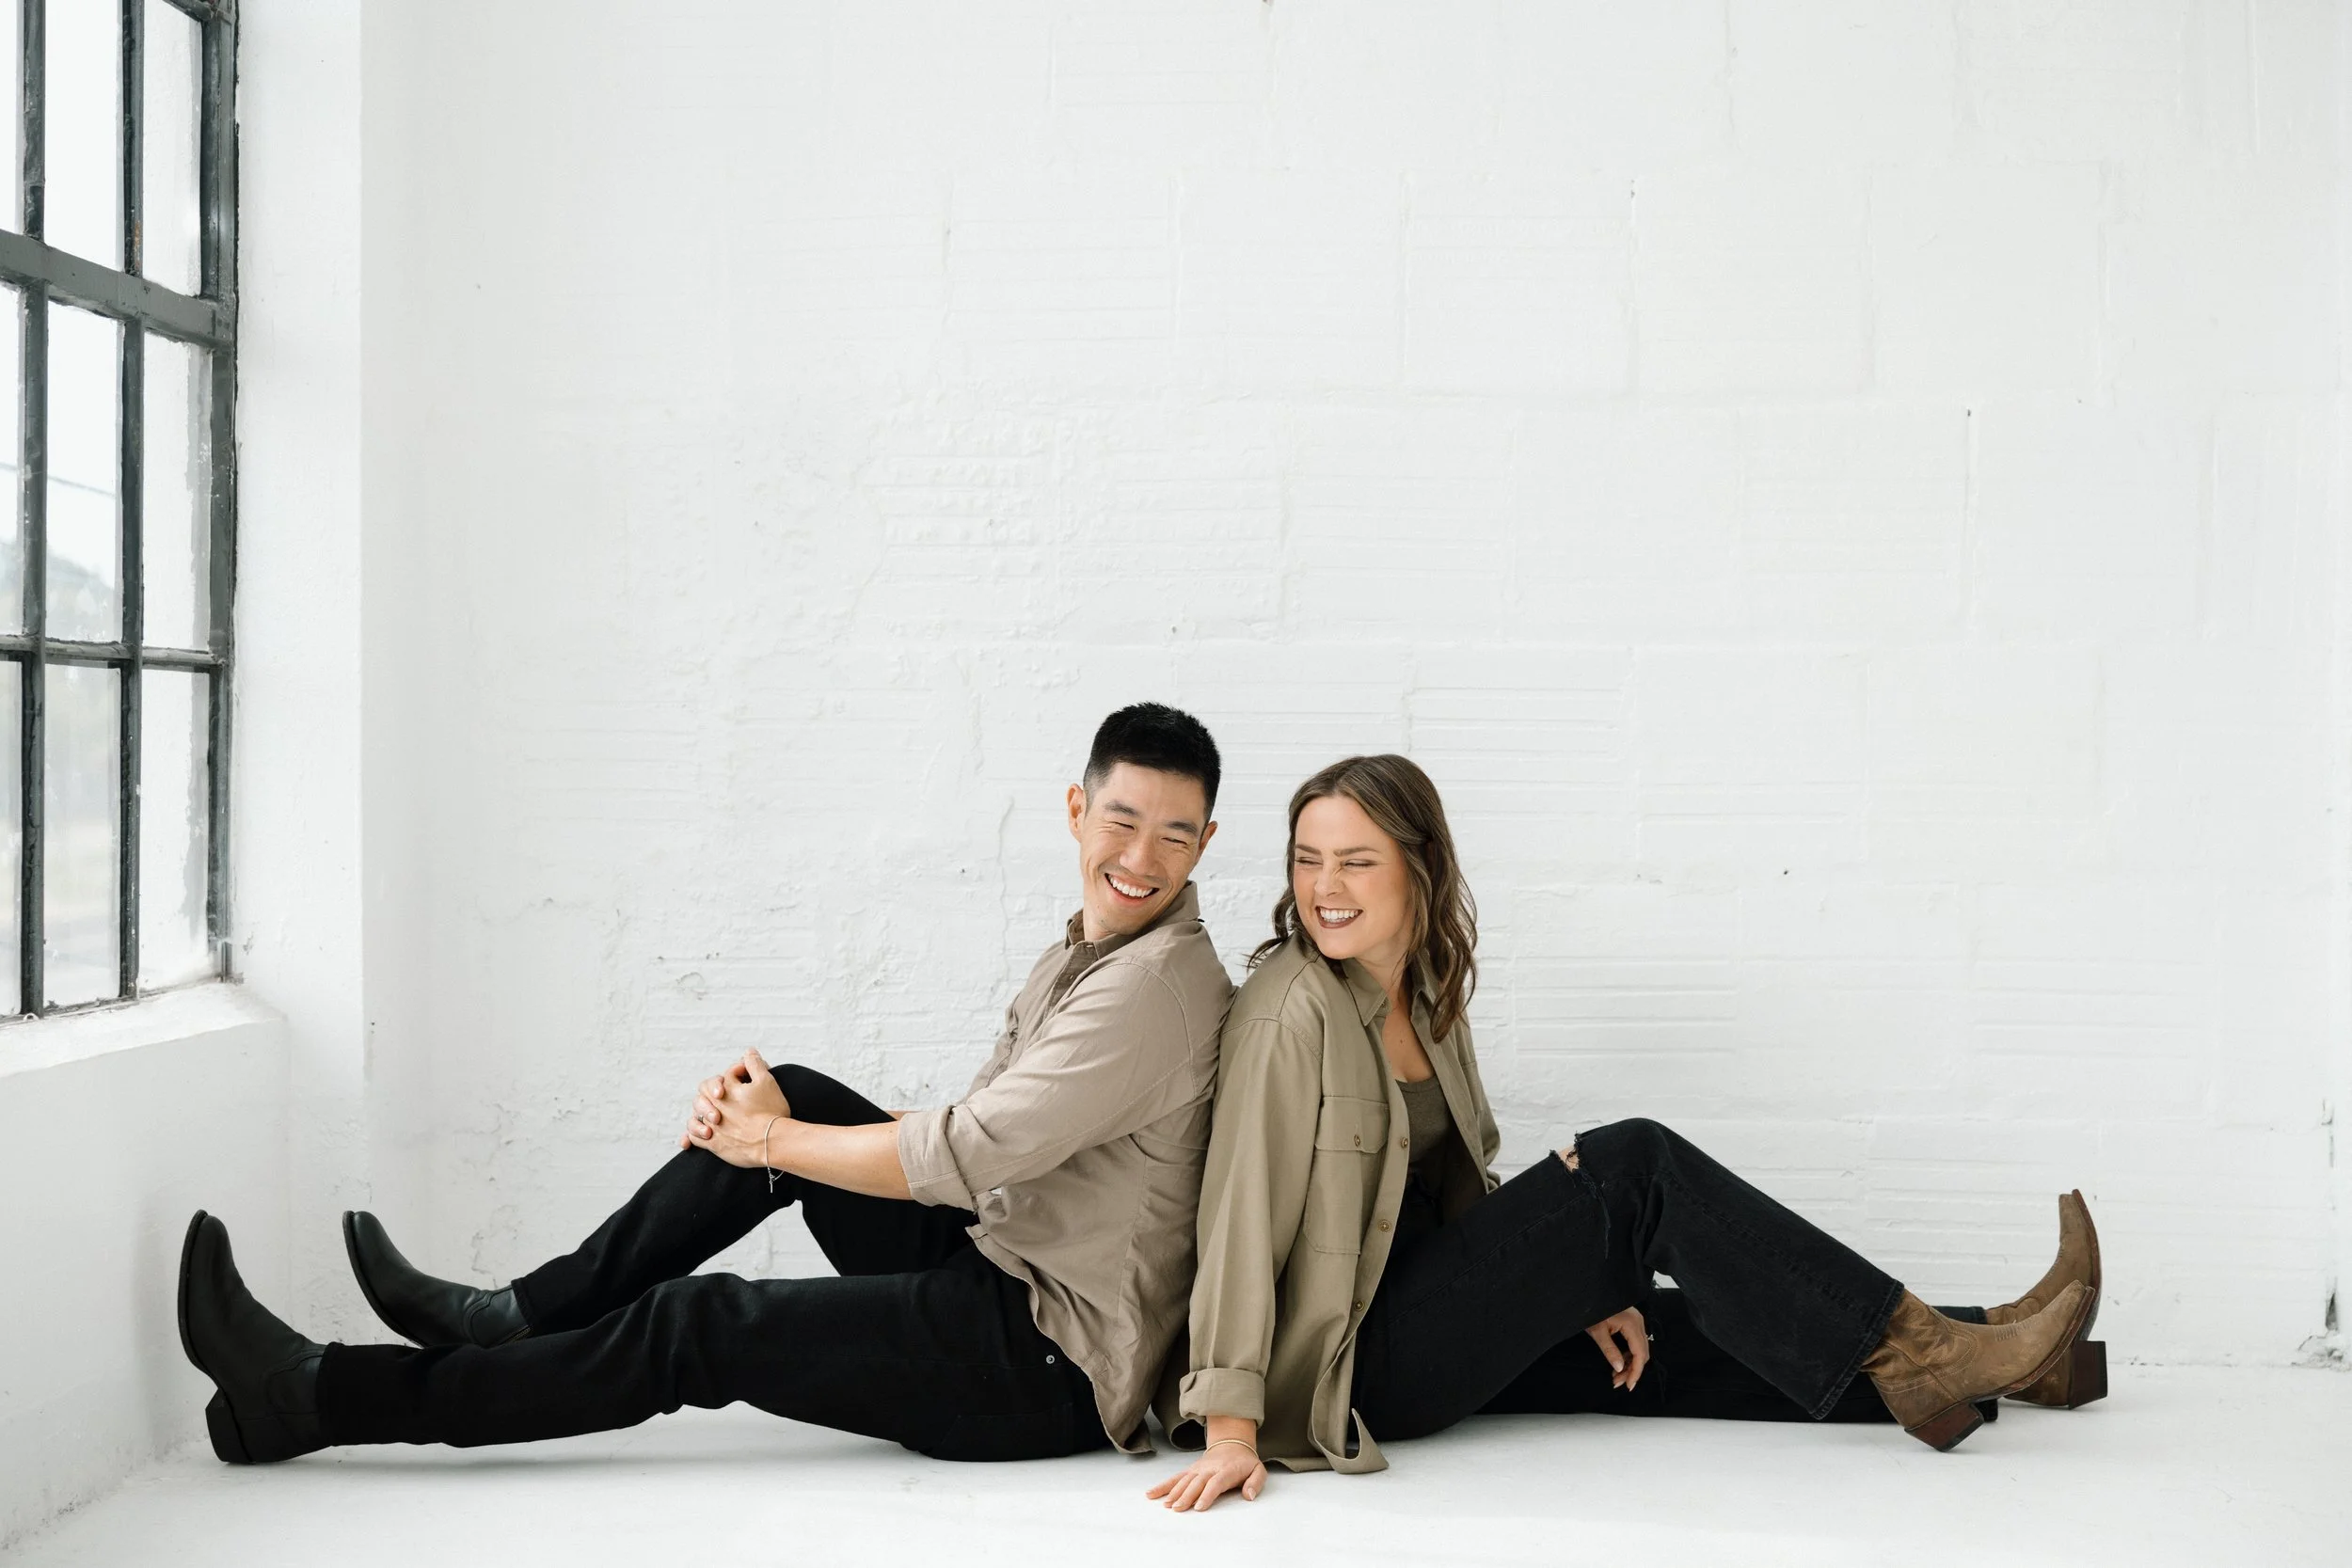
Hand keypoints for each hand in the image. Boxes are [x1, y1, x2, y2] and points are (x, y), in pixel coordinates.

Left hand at [682, 1048, 791, 1165]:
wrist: (771, 1142)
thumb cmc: (770, 1112)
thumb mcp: (766, 1081)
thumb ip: (754, 1064)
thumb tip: (748, 1052)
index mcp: (726, 1088)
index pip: (726, 1075)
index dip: (738, 1074)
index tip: (749, 1079)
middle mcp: (715, 1106)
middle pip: (705, 1092)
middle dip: (715, 1091)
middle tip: (729, 1095)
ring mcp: (712, 1126)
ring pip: (696, 1115)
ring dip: (703, 1113)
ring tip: (714, 1117)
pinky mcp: (714, 1144)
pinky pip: (695, 1138)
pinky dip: (695, 1134)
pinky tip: (704, 1133)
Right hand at [1145, 1442, 1265, 1512]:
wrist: (1232, 1444)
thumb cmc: (1245, 1463)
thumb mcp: (1258, 1471)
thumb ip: (1255, 1483)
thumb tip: (1248, 1496)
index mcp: (1226, 1470)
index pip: (1215, 1483)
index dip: (1207, 1495)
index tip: (1199, 1507)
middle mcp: (1209, 1469)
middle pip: (1196, 1483)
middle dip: (1186, 1496)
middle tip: (1178, 1509)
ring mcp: (1198, 1469)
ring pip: (1184, 1480)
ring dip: (1174, 1492)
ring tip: (1166, 1505)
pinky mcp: (1190, 1470)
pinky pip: (1175, 1478)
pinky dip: (1163, 1486)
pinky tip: (1152, 1494)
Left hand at [1585, 1304, 1648, 1390]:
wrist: (1590, 1294)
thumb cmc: (1591, 1309)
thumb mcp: (1597, 1332)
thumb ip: (1609, 1350)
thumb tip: (1620, 1368)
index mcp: (1632, 1323)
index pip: (1640, 1353)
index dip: (1636, 1372)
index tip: (1629, 1385)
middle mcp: (1638, 1322)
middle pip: (1642, 1353)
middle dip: (1632, 1370)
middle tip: (1619, 1382)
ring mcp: (1636, 1321)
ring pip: (1639, 1349)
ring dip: (1630, 1364)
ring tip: (1616, 1376)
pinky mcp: (1632, 1321)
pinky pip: (1635, 1342)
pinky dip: (1629, 1354)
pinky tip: (1619, 1363)